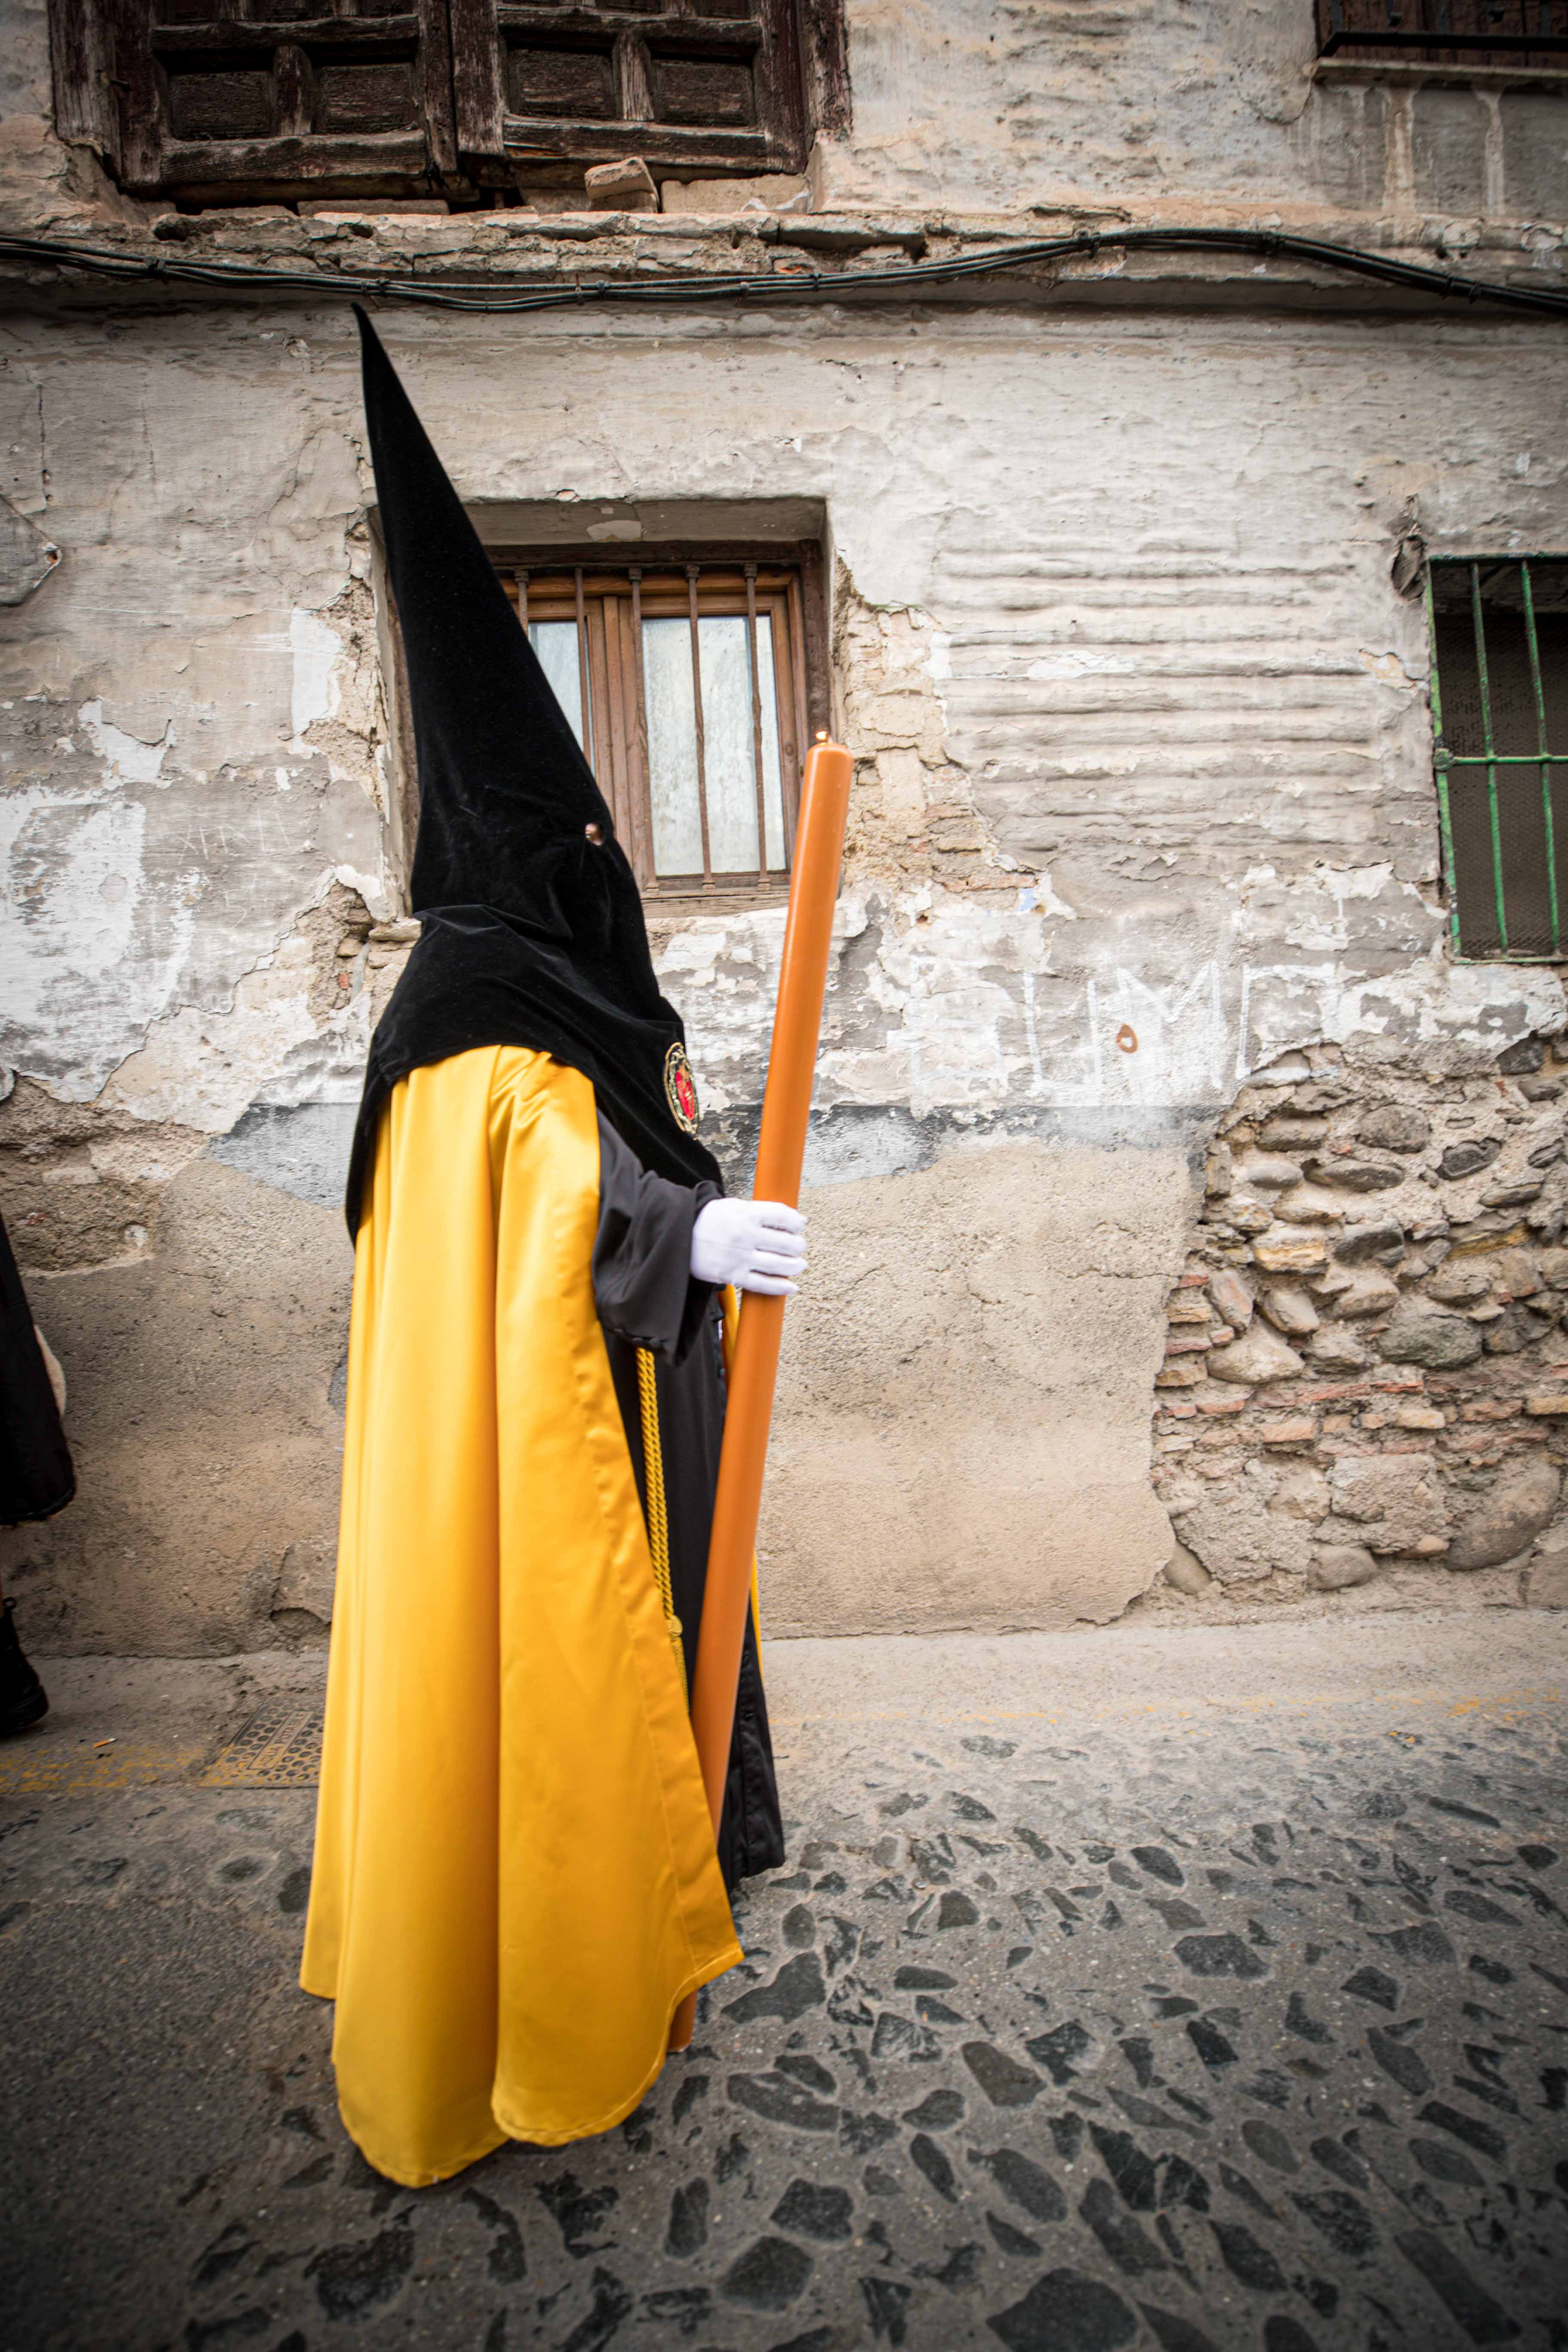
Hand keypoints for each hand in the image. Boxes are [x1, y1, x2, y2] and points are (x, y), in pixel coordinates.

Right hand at [691, 1198, 807, 1295]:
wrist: (680, 1235)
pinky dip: (781, 1287)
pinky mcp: (733, 1275)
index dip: (797, 1223)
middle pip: (786, 1243)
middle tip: (799, 1246)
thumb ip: (764, 1211)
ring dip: (795, 1266)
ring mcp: (739, 1257)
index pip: (783, 1217)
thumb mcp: (736, 1206)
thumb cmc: (712, 1220)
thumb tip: (798, 1220)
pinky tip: (791, 1286)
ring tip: (799, 1264)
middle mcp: (745, 1235)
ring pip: (779, 1265)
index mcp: (746, 1214)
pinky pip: (764, 1284)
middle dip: (798, 1246)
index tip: (799, 1226)